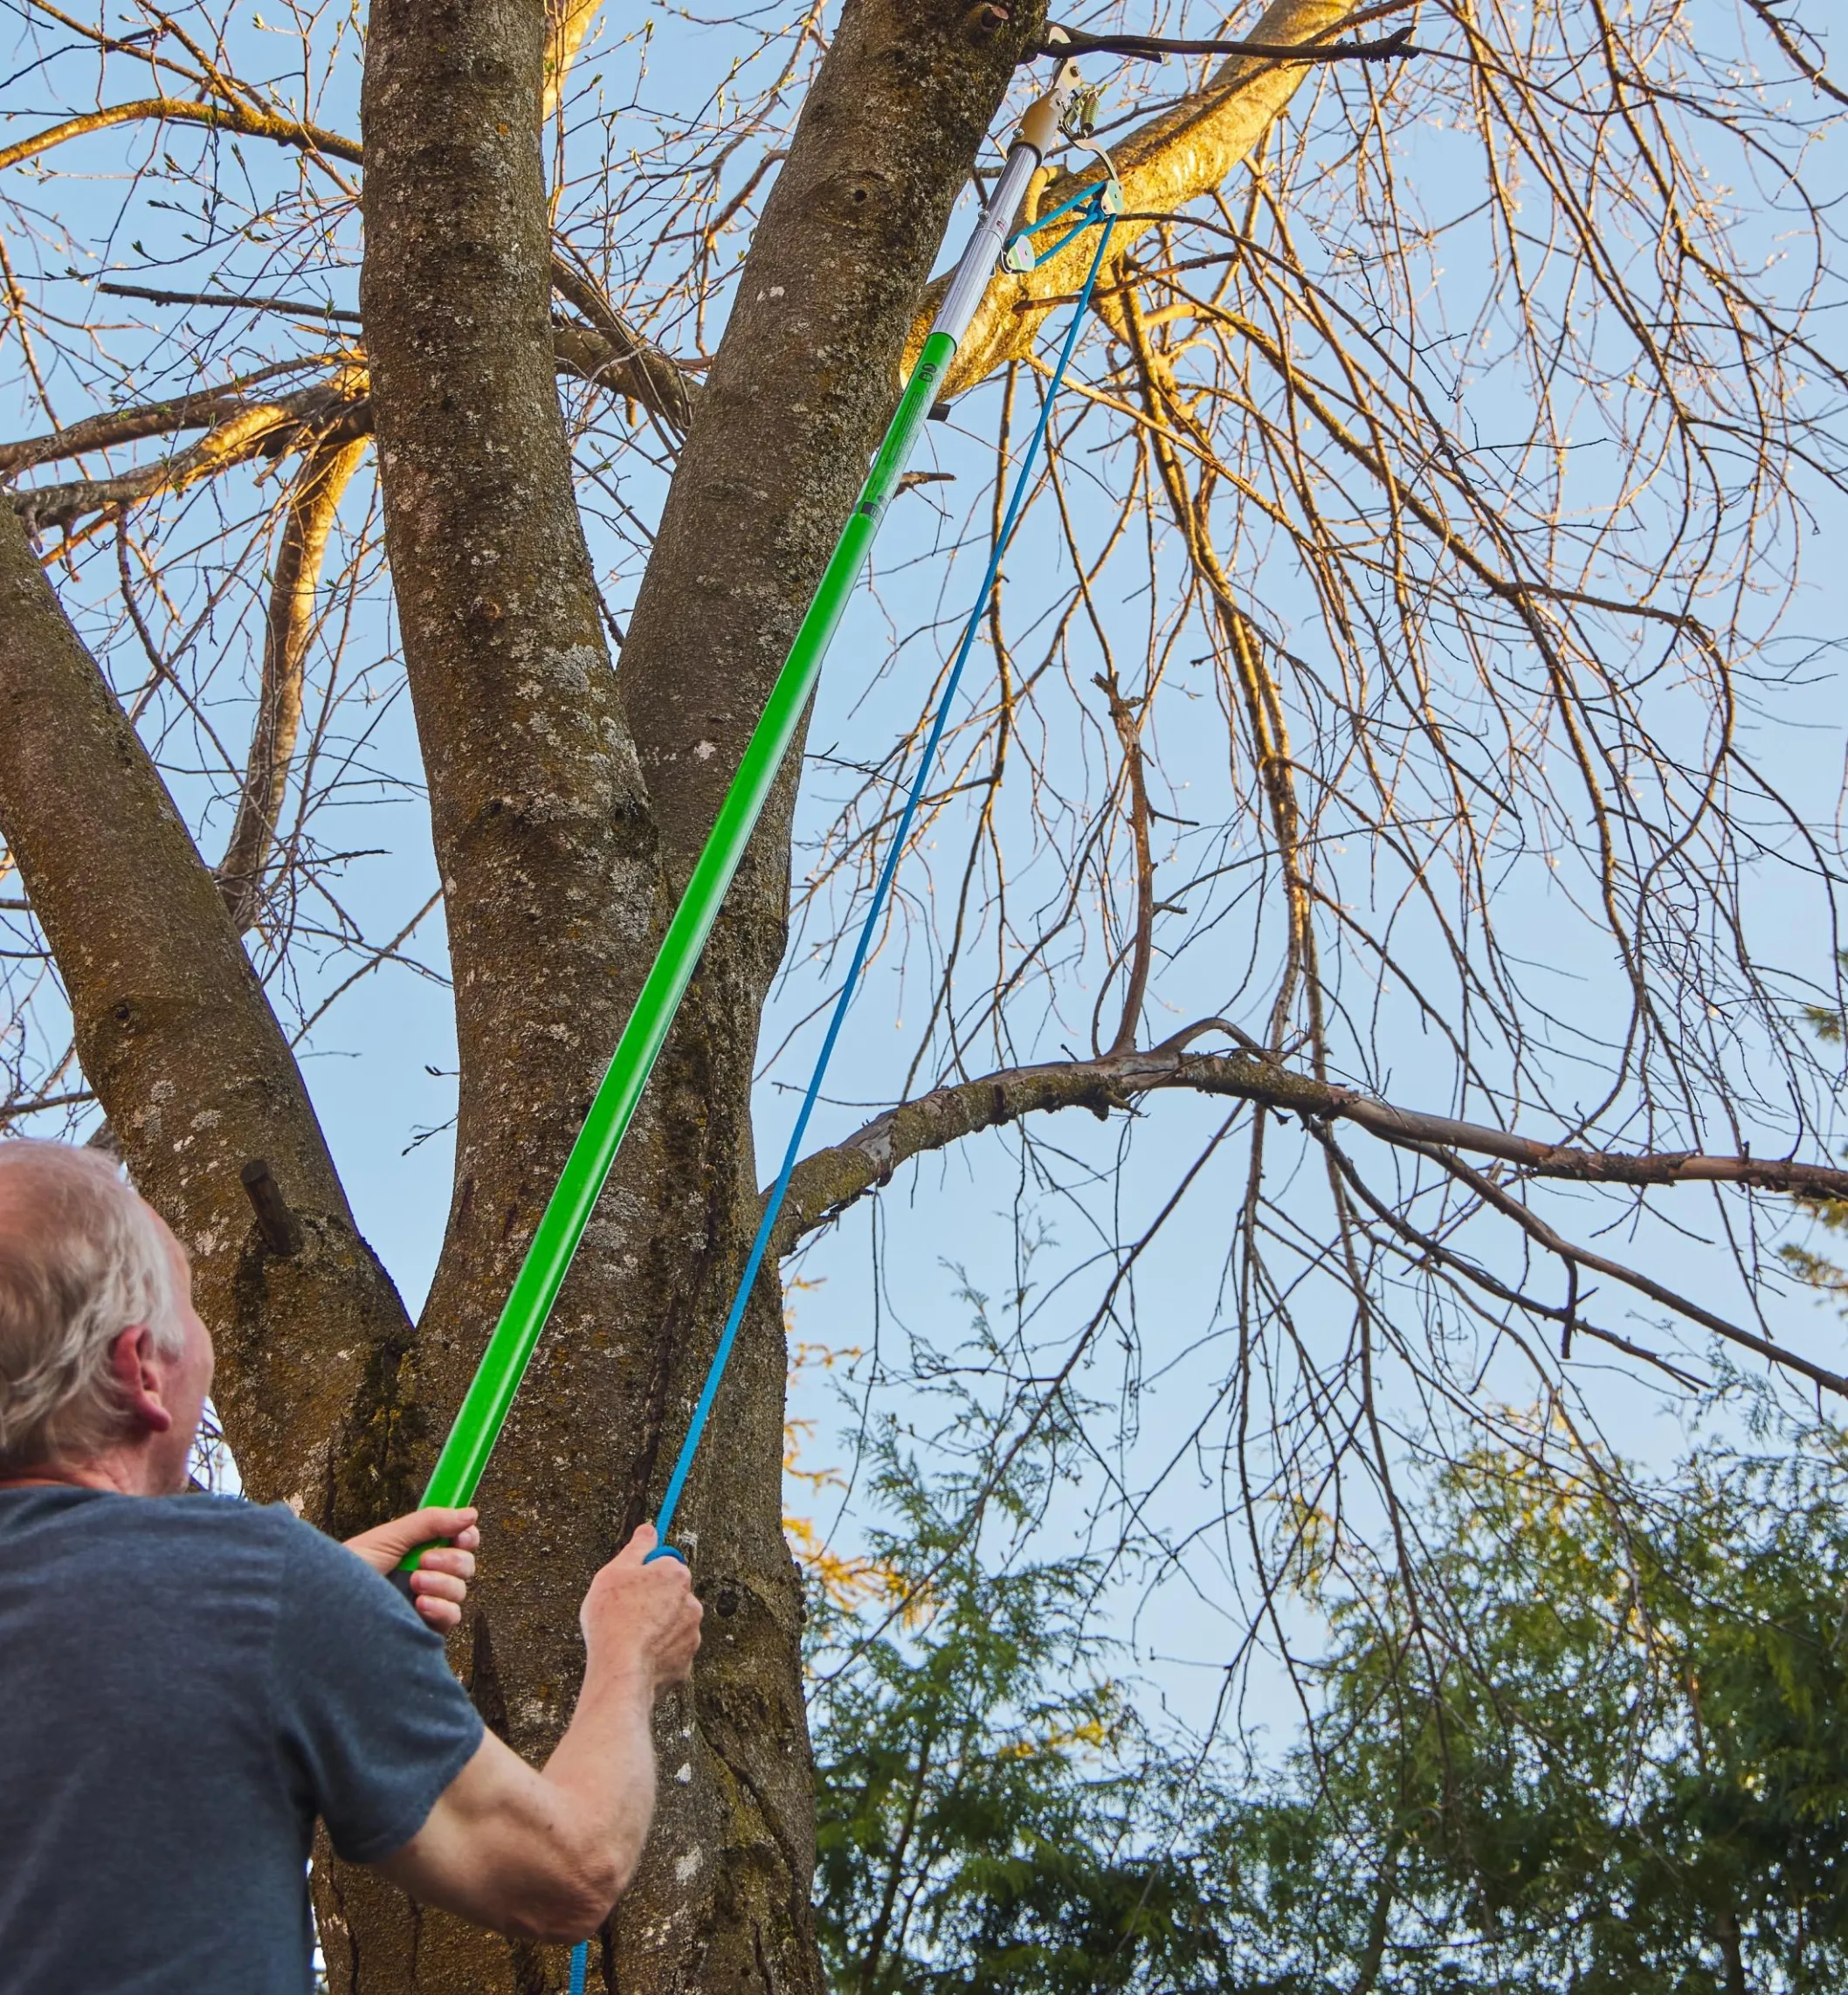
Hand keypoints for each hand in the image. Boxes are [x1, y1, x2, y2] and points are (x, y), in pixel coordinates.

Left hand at [345, 1505, 480, 1632]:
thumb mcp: (390, 1537)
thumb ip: (430, 1522)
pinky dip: (441, 1608)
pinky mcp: (424, 1628)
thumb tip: (470, 1513)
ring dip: (442, 1583)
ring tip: (415, 1581)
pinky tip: (421, 1604)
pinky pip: (452, 1618)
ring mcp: (428, 1603)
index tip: (460, 1536)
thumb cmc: (349, 1569)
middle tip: (424, 1560)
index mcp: (422, 1551)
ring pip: (460, 1591)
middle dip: (451, 1560)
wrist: (328, 1605)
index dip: (467, 1537)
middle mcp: (429, 1576)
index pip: (461, 1542)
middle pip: (466, 1566)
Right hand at [581, 1524, 702, 1690]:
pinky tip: (637, 1658)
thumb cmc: (614, 1619)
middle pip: (671, 1596)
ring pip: (672, 1625)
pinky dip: (657, 1655)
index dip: (644, 1574)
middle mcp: (692, 1603)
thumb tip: (649, 1529)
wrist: (622, 1673)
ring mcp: (691, 1635)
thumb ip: (636, 1548)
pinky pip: (670, 1653)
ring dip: (656, 1629)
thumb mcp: (614, 1572)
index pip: (665, 1564)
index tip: (629, 1585)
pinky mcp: (686, 1664)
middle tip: (625, 1614)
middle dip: (652, 1602)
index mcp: (676, 1576)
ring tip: (629, 1639)